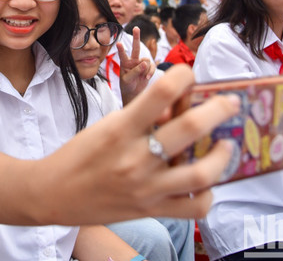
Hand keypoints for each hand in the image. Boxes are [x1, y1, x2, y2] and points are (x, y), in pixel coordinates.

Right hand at [39, 65, 239, 223]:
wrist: (52, 194)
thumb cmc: (80, 154)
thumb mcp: (107, 125)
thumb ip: (143, 117)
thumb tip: (179, 107)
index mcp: (120, 128)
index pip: (161, 91)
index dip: (183, 75)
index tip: (190, 73)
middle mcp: (135, 157)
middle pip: (189, 128)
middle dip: (219, 110)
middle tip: (231, 102)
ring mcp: (145, 187)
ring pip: (200, 174)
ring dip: (221, 156)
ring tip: (225, 145)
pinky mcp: (150, 210)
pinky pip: (194, 207)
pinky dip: (208, 194)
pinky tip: (206, 182)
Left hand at [117, 27, 154, 104]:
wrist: (134, 92)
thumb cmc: (127, 86)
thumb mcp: (127, 80)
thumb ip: (135, 72)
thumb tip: (145, 63)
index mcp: (125, 63)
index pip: (123, 55)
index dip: (121, 49)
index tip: (118, 43)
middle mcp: (133, 60)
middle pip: (136, 47)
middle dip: (136, 37)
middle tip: (136, 28)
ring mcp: (141, 63)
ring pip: (146, 60)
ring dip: (145, 69)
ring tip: (142, 77)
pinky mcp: (148, 67)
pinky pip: (152, 66)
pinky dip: (151, 72)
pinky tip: (147, 78)